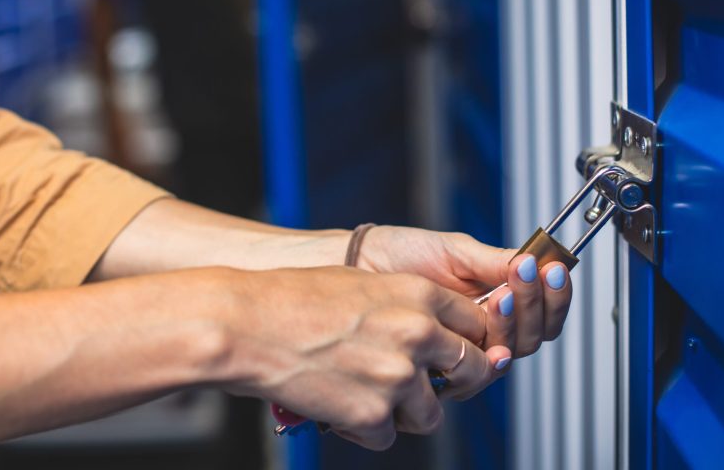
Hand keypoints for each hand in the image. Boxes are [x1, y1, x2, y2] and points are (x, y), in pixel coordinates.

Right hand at [217, 266, 510, 450]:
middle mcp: (418, 334)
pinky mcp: (373, 414)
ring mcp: (398, 377)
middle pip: (473, 371)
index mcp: (418, 295)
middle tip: (423, 384)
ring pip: (431, 414)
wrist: (247, 324)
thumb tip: (431, 334)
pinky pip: (386, 437)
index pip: (476, 325)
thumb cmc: (291, 299)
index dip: (465, 342)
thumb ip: (404, 308)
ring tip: (363, 394)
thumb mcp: (362, 285)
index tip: (452, 353)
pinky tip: (336, 405)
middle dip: (452, 382)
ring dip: (403, 412)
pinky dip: (363, 429)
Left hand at [354, 227, 572, 356]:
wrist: (357, 264)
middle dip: (535, 304)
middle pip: (534, 335)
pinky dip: (489, 344)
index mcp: (494, 298)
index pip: (542, 310)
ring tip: (502, 291)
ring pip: (512, 352)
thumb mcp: (455, 250)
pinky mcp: (442, 367)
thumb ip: (497, 261)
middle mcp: (484, 329)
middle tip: (526, 276)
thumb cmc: (400, 254)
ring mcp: (464, 349)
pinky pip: (479, 368)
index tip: (554, 269)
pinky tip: (486, 316)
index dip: (555, 294)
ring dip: (514, 320)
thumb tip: (540, 262)